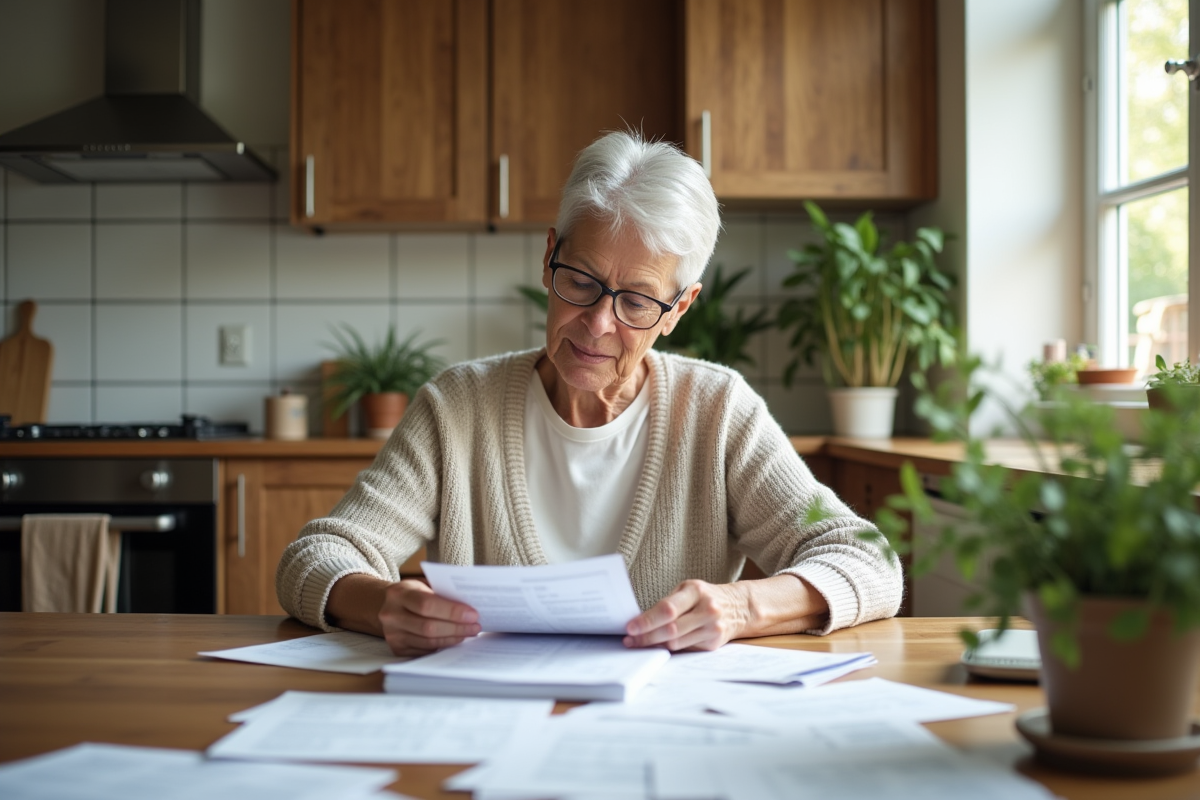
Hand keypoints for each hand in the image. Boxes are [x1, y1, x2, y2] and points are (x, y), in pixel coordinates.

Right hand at [378, 579, 481, 655]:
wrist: (388, 605)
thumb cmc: (413, 593)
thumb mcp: (423, 584)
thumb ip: (442, 592)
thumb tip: (470, 606)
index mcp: (398, 593)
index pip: (427, 605)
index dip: (452, 611)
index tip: (472, 614)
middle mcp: (391, 615)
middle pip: (428, 627)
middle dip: (456, 628)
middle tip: (475, 626)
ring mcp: (393, 634)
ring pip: (428, 641)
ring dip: (453, 638)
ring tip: (469, 633)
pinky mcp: (397, 648)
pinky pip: (425, 650)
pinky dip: (443, 645)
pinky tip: (455, 639)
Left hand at [623, 579, 750, 650]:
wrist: (739, 607)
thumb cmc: (705, 596)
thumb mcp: (688, 590)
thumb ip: (668, 603)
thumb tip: (641, 621)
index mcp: (696, 591)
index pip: (667, 609)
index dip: (647, 620)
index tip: (630, 628)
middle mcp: (707, 609)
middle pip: (671, 629)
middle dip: (646, 637)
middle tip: (630, 640)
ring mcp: (712, 627)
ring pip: (677, 642)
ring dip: (655, 644)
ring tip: (640, 643)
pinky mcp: (714, 643)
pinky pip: (686, 648)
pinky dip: (670, 648)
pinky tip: (660, 645)